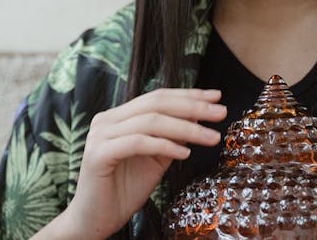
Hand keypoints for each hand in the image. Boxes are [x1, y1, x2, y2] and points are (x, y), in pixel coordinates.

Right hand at [34, 88, 226, 238]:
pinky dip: (165, 145)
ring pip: (151, 121)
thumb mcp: (157, 158)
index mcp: (119, 116)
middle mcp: (107, 119)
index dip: (189, 94)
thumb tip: (199, 115)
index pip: (158, 97)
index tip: (217, 96)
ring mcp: (100, 135)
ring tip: (212, 137)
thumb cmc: (125, 189)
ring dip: (186, 128)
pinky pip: (138, 143)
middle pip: (156, 104)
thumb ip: (173, 136)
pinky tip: (185, 153)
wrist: (95, 220)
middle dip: (193, 106)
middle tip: (220, 112)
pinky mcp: (98, 154)